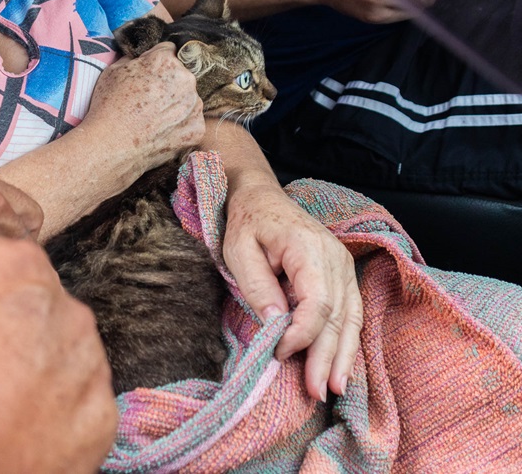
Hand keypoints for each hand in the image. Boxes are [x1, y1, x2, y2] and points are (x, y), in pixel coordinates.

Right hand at [82, 40, 205, 172]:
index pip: (168, 52)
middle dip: (168, 83)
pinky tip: (161, 131)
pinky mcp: (197, 129)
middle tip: (148, 100)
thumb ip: (134, 59)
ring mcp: (194, 106)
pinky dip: (180, 126)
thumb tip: (141, 57)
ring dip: (176, 104)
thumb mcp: (113, 71)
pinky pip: (191, 121)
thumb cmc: (108, 107)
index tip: (147, 76)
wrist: (111, 146)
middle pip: (181, 75)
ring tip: (153, 118)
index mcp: (165, 60)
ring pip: (188, 99)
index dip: (155, 64)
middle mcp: (186, 80)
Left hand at [222, 178, 362, 401]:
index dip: (302, 334)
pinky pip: (351, 313)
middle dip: (326, 357)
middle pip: (337, 316)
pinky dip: (348, 342)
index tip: (280, 354)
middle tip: (315, 392)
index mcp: (308, 247)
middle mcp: (335, 258)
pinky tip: (343, 368)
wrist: (261, 198)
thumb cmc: (246, 223)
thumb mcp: (238, 251)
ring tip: (335, 389)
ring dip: (343, 356)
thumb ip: (257, 286)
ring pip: (351, 318)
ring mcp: (344, 267)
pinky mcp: (343, 276)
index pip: (317, 301)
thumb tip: (276, 324)